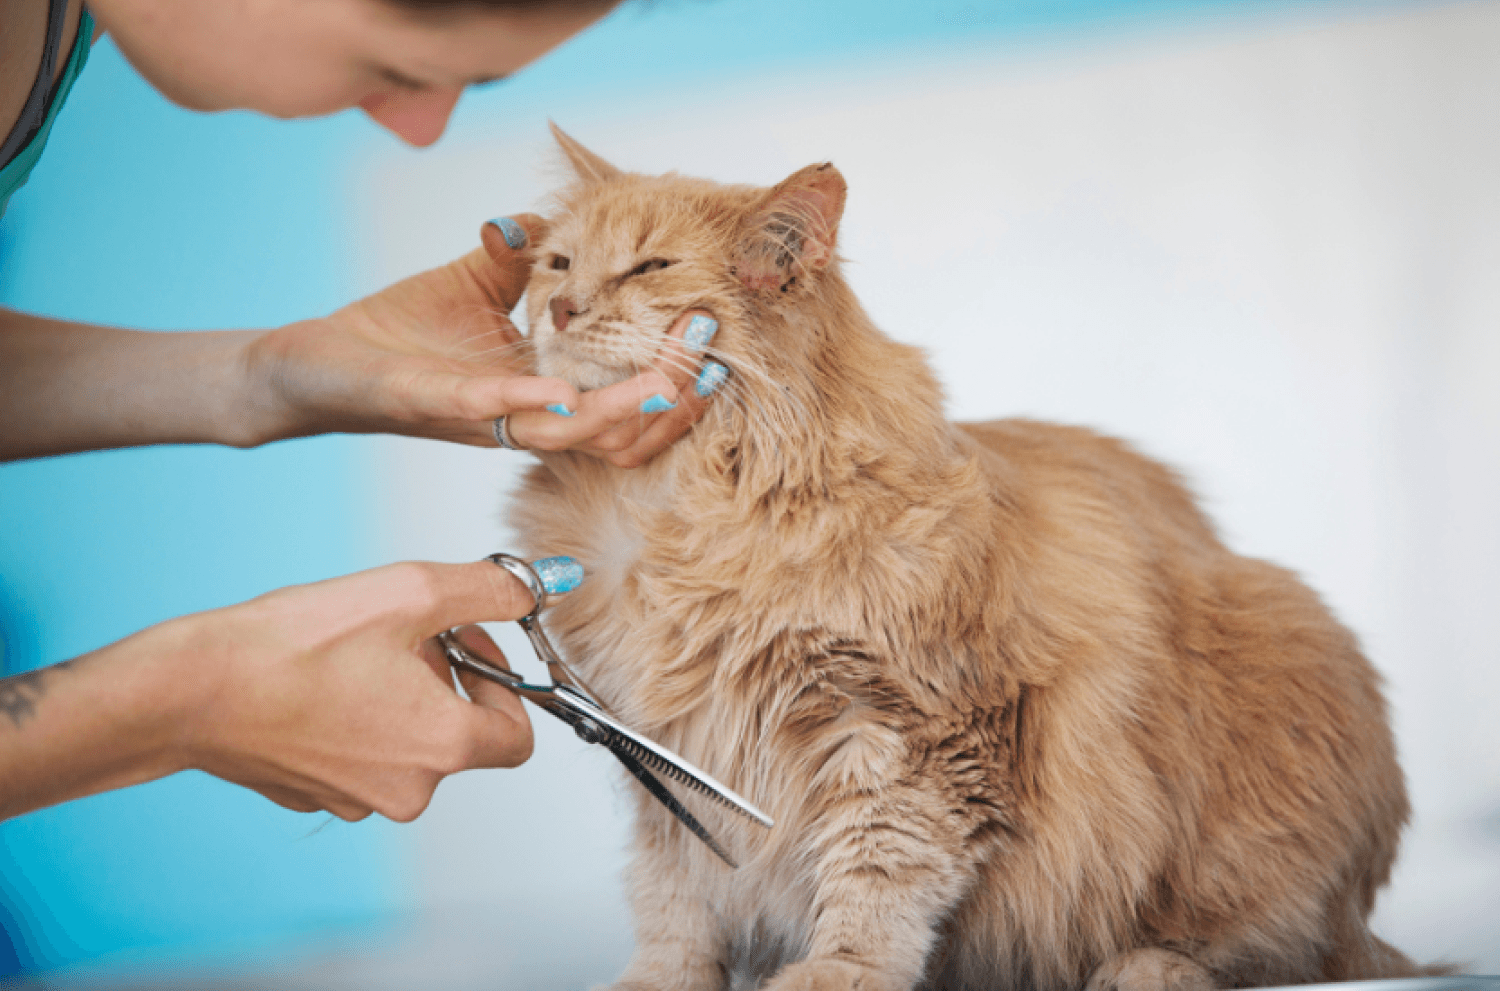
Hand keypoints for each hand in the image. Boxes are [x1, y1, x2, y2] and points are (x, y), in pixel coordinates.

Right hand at [0, 558, 565, 822]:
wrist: (195, 688)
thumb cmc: (298, 644)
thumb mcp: (413, 592)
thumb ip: (490, 589)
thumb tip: (540, 588)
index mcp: (444, 748)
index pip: (520, 735)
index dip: (504, 682)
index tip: (464, 643)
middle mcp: (408, 790)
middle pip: (461, 734)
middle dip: (443, 680)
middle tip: (400, 635)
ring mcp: (356, 800)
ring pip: (407, 743)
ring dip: (398, 696)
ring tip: (353, 653)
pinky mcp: (312, 794)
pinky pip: (359, 754)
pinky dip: (354, 717)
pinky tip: (318, 680)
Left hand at [246, 215, 718, 466]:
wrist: (310, 364)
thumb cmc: (395, 335)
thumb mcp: (471, 283)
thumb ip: (520, 254)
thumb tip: (557, 212)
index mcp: (539, 393)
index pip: (624, 407)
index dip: (673, 386)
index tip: (709, 340)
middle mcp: (520, 418)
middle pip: (616, 437)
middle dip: (668, 405)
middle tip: (707, 364)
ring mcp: (479, 418)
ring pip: (567, 437)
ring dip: (618, 414)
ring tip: (662, 386)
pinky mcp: (430, 403)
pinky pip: (488, 412)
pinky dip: (526, 400)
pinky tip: (560, 388)